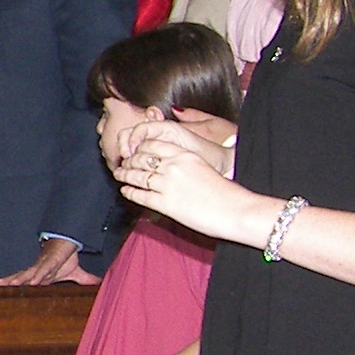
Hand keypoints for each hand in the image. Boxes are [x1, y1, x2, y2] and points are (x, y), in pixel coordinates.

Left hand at [0, 237, 90, 287]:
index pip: (24, 282)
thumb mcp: (75, 273)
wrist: (72, 242)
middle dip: (7, 282)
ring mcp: (43, 266)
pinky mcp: (50, 262)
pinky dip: (36, 276)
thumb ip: (83, 281)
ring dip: (16, 279)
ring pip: (27, 274)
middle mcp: (38, 271)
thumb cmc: (68, 257)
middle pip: (20, 277)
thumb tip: (98, 285)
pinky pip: (42, 270)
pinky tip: (31, 282)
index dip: (13, 285)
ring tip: (5, 284)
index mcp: (41, 275)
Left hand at [112, 121, 250, 244]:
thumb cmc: (225, 192)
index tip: (135, 151)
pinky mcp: (165, 203)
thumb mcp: (202, 168)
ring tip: (119, 174)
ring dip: (125, 175)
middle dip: (129, 160)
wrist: (235, 210)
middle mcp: (173, 166)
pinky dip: (129, 192)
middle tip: (123, 163)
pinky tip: (125, 191)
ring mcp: (167, 185)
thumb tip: (171, 168)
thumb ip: (185, 165)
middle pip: (141, 158)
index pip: (153, 144)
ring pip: (137, 176)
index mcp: (184, 154)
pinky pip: (140, 195)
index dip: (140, 147)